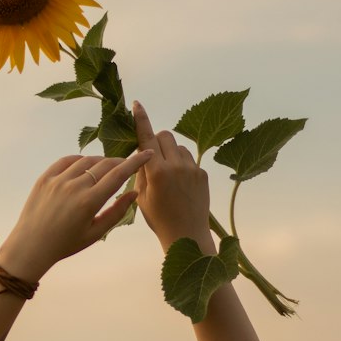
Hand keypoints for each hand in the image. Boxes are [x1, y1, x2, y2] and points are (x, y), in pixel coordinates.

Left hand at [5, 148, 154, 274]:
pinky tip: (85, 165)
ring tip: (106, 167)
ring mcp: (58, 180)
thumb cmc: (66, 244)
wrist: (31, 246)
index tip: (147, 154)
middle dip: (120, 162)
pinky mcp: (45, 178)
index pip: (118, 174)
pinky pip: (66, 161)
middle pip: (104, 165)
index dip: (135, 162)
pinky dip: (79, 160)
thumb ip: (117, 212)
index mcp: (89, 202)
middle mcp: (74, 186)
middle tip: (127, 164)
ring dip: (100, 161)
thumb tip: (133, 193)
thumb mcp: (95, 233)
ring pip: (86, 161)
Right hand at [131, 100, 211, 246]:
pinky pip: (190, 158)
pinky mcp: (203, 174)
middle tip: (153, 156)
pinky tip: (181, 182)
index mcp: (156, 172)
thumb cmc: (159, 219)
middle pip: (164, 135)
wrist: (187, 235)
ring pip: (178, 145)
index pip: (146, 138)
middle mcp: (175, 166)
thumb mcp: (142, 196)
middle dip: (157, 140)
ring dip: (171, 152)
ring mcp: (192, 169)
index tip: (137, 105)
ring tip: (168, 173)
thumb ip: (141, 170)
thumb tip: (143, 152)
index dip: (141, 119)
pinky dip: (182, 163)